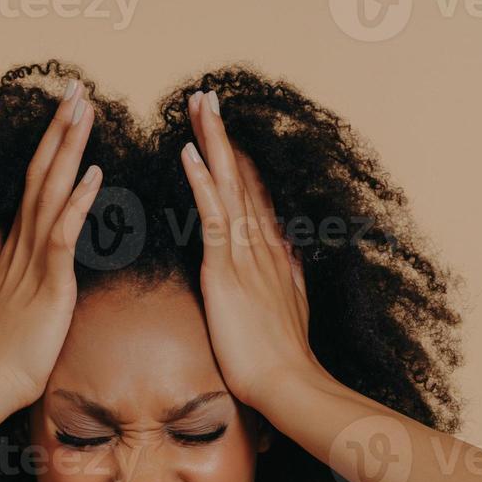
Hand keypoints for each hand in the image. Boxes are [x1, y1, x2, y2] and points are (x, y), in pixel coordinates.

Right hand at [0, 79, 102, 410]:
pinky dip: (77, 202)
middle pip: (42, 172)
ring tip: (84, 110)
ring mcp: (32, 260)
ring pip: (51, 191)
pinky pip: (63, 234)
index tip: (65, 111)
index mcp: (16, 245)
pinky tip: (92, 174)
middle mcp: (21, 243)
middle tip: (77, 87)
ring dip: (69, 148)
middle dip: (61, 129)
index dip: (51, 144)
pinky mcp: (48, 283)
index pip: (35, 182)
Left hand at [180, 90, 321, 411]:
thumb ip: (289, 276)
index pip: (253, 195)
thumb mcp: (290, 308)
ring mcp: (247, 255)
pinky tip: (189, 154)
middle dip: (222, 136)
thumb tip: (292, 253)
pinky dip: (202, 184)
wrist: (289, 384)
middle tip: (206, 97)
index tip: (227, 131)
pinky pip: (213, 218)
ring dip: (212, 142)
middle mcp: (263, 245)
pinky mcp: (228, 272)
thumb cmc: (282, 359)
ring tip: (197, 106)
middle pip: (240, 178)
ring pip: (227, 186)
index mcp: (272, 254)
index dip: (240, 160)